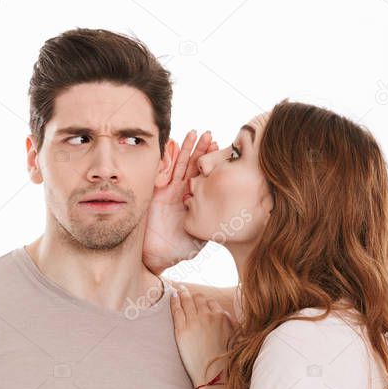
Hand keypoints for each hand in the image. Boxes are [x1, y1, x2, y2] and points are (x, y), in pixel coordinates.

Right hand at [143, 130, 217, 274]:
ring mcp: (168, 190)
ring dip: (186, 149)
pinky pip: (161, 173)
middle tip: (209, 134)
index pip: (204, 175)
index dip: (211, 161)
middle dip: (200, 149)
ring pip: (179, 165)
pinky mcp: (155, 193)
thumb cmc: (179, 248)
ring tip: (193, 133)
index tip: (220, 147)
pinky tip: (171, 145)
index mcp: (194, 198)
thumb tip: (232, 216)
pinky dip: (166, 159)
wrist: (157, 255)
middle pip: (193, 165)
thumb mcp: (201, 235)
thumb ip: (211, 222)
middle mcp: (182, 191)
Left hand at [170, 285, 236, 385]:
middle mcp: (208, 317)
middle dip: (192, 295)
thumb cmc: (227, 360)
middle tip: (186, 291)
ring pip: (186, 302)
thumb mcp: (237, 338)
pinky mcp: (181, 331)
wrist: (214, 375)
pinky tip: (171, 296)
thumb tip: (226, 316)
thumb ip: (232, 324)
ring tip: (178, 289)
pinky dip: (174, 301)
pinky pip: (176, 310)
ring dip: (182, 293)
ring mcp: (193, 323)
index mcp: (222, 318)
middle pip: (198, 299)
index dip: (205, 302)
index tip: (200, 301)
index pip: (211, 303)